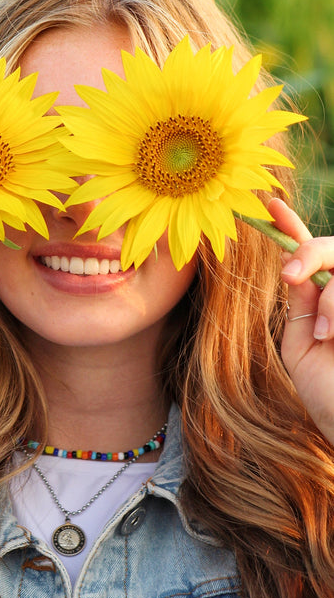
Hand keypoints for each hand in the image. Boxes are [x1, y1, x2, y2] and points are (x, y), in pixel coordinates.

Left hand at [269, 198, 333, 444]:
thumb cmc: (325, 393)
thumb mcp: (300, 345)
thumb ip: (299, 305)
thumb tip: (290, 262)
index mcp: (320, 300)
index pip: (307, 252)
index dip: (290, 225)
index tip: (269, 204)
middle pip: (332, 248)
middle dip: (310, 253)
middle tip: (291, 275)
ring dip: (332, 300)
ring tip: (326, 337)